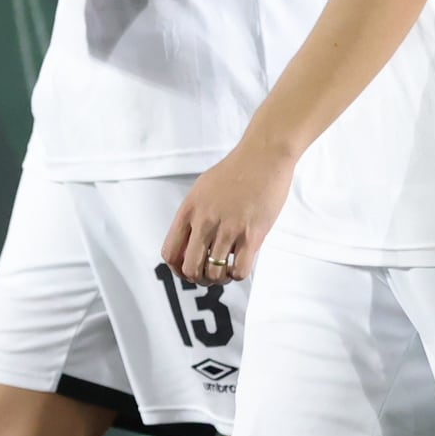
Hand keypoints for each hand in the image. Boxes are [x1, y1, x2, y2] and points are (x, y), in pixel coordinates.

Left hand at [162, 135, 298, 283]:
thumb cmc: (236, 171)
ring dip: (219, 278)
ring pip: (214, 273)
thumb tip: (191, 243)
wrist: (264, 157)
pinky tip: (240, 265)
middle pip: (190, 268)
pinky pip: (239, 270)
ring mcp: (228, 229)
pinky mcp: (252, 234)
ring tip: (226, 270)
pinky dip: (237, 275)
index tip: (188, 269)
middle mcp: (205, 221)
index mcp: (189, 210)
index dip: (177, 268)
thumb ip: (194, 215)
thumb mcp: (202, 190)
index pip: (170, 253)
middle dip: (198, 278)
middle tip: (209, 273)